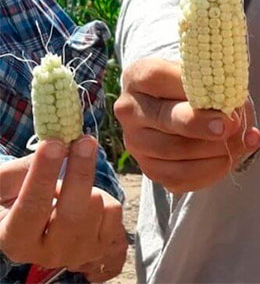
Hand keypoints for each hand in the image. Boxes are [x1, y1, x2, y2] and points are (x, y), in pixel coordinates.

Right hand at [0, 137, 126, 278]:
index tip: (54, 143)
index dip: (43, 174)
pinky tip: (86, 199)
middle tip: (84, 140)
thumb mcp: (5, 185)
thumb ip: (22, 170)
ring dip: (87, 185)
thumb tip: (55, 146)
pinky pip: (114, 210)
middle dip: (79, 172)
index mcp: (14, 241)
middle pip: (71, 213)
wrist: (39, 226)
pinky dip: (104, 196)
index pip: (31, 208)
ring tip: (71, 185)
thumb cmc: (15, 199)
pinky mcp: (103, 247)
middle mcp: (46, 255)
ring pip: (95, 207)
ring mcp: (78, 254)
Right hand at [115, 58, 259, 192]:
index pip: (158, 77)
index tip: (223, 97)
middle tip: (230, 126)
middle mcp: (131, 110)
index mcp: (139, 76)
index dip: (193, 88)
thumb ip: (219, 88)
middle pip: (166, 119)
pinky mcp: (150, 168)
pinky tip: (230, 158)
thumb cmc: (199, 87)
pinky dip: (211, 170)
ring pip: (175, 151)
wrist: (185, 110)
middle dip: (203, 124)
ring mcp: (137, 142)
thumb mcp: (207, 76)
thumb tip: (235, 114)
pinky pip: (180, 176)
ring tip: (243, 141)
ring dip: (215, 149)